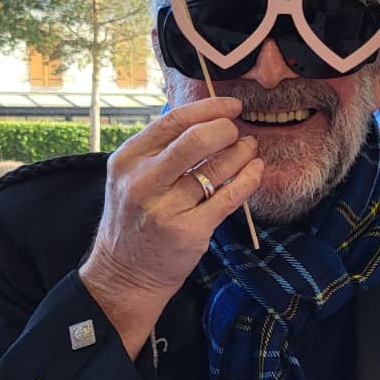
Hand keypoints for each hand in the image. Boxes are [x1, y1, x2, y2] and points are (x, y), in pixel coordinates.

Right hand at [80, 96, 263, 306]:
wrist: (124, 273)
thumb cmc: (134, 220)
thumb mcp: (130, 177)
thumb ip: (159, 150)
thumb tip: (205, 119)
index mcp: (128, 159)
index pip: (173, 121)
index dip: (208, 108)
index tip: (231, 106)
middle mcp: (143, 181)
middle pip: (195, 140)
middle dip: (226, 129)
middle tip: (238, 131)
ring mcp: (166, 208)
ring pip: (216, 168)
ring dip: (241, 152)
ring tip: (249, 148)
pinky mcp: (189, 231)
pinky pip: (228, 197)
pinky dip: (248, 179)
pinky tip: (255, 171)